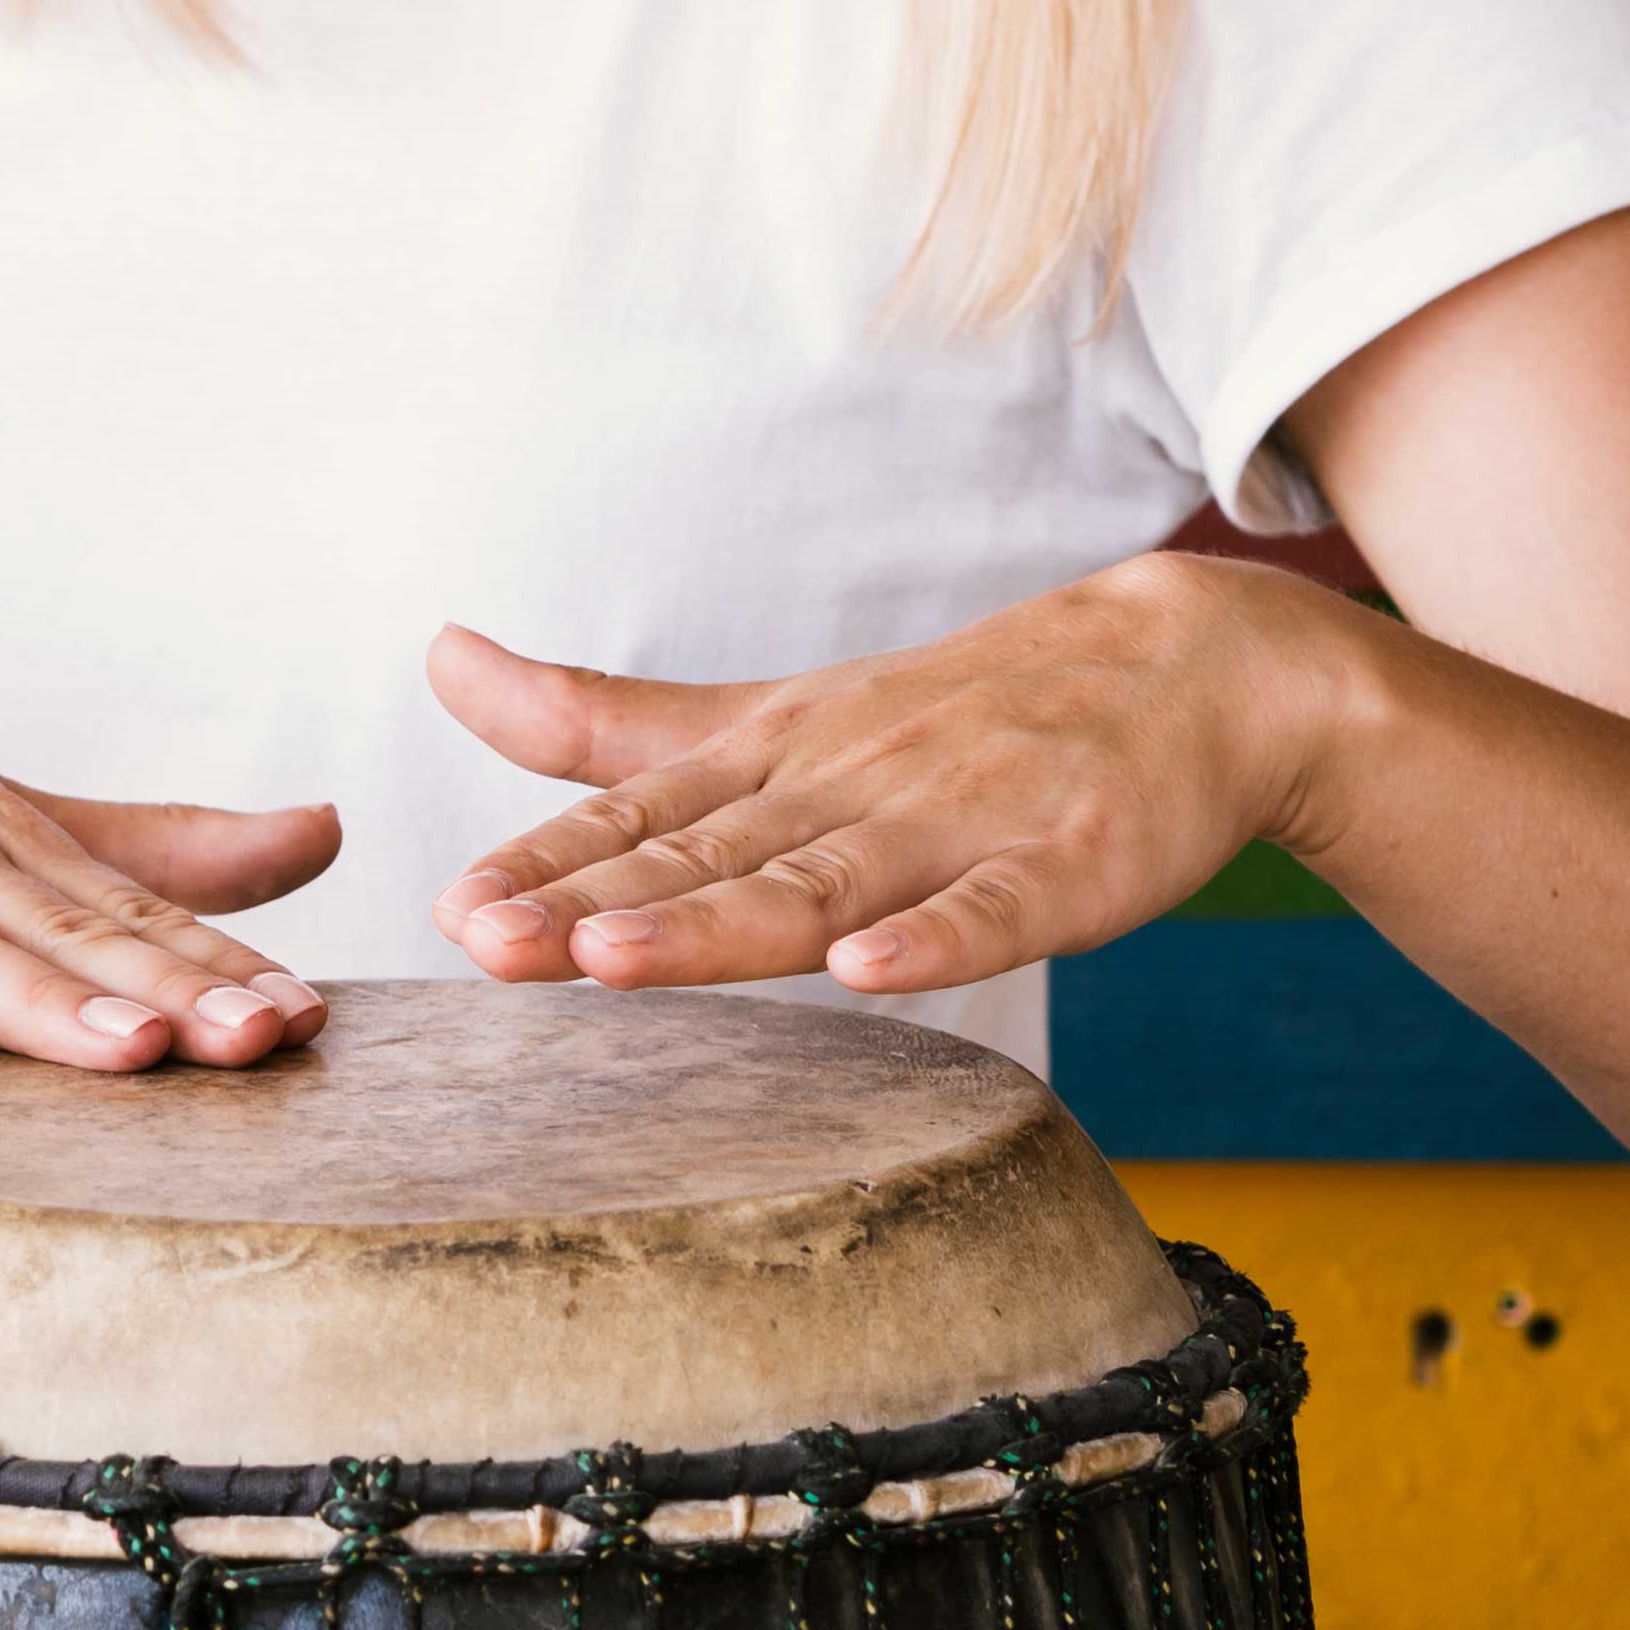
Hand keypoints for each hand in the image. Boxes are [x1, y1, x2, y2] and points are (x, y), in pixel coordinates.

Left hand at [426, 555, 1366, 995]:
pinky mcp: (1068, 864)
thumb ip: (605, 723)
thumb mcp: (764, 716)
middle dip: (594, 901)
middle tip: (488, 941)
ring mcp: (960, 824)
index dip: (547, 863)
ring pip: (824, 882)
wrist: (1189, 664)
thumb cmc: (954, 717)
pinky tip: (869, 972)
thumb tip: (439, 657)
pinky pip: (996, 910)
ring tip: (619, 957)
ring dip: (721, 922)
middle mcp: (849, 785)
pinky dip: (936, 940)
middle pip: (708, 856)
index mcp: (774, 759)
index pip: (640, 815)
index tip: (455, 907)